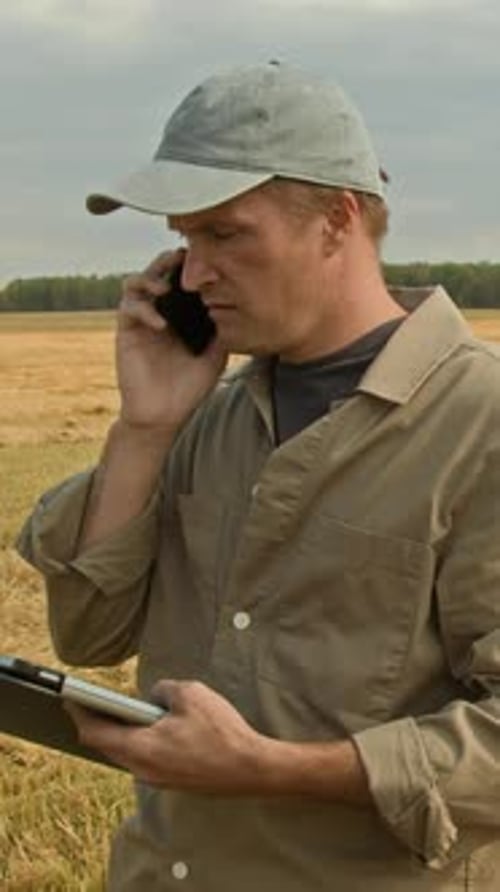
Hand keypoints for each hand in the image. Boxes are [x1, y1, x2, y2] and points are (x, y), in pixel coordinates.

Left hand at [66, 681, 273, 792]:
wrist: (251, 768)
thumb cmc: (220, 731)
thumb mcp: (190, 694)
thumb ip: (163, 689)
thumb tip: (155, 696)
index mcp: (140, 748)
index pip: (95, 733)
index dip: (80, 714)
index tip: (69, 699)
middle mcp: (142, 769)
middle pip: (109, 746)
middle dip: (100, 723)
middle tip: (93, 703)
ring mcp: (159, 779)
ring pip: (129, 754)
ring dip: (123, 734)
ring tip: (123, 712)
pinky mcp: (174, 782)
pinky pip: (148, 760)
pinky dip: (142, 742)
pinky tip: (154, 728)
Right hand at [116, 251, 227, 431]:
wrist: (165, 414)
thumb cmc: (190, 386)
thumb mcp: (216, 354)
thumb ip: (221, 328)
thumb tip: (234, 301)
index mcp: (180, 314)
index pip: (181, 279)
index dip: (189, 266)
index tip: (206, 259)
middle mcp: (159, 311)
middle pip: (157, 271)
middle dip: (168, 261)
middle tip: (182, 258)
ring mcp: (141, 320)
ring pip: (136, 282)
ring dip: (149, 278)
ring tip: (165, 287)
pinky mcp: (127, 333)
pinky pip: (128, 309)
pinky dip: (143, 310)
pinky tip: (161, 324)